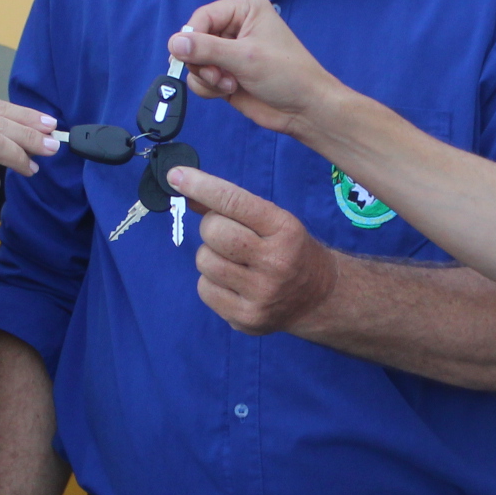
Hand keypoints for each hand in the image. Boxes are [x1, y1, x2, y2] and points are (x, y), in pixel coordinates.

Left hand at [169, 165, 340, 336]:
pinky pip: (204, 289)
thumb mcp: (274, 221)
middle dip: (211, 227)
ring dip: (210, 256)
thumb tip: (185, 185)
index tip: (176, 176)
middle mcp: (275, 262)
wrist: (320, 298)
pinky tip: (233, 283)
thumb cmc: (290, 250)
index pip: (234, 201)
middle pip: (213, 232)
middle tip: (227, 233)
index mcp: (285, 229)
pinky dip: (211, 282)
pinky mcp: (246, 318)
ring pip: (204, 261)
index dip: (201, 186)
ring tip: (234, 261)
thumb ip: (232, 205)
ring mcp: (260, 294)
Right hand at [170, 0, 342, 133]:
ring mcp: (229, 51)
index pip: (202, 17)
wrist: (304, 109)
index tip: (191, 57)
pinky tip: (229, 90)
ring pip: (194, 61)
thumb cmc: (287, 75)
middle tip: (220, 75)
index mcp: (244, 8)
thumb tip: (173, 43)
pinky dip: (208, 87)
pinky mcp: (225, 73)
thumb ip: (206, 49)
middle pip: (194, 40)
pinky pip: (199, 78)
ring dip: (206, 76)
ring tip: (229, 83)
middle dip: (203, 62)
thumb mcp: (245, 57)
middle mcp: (235, 26)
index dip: (193, 38)